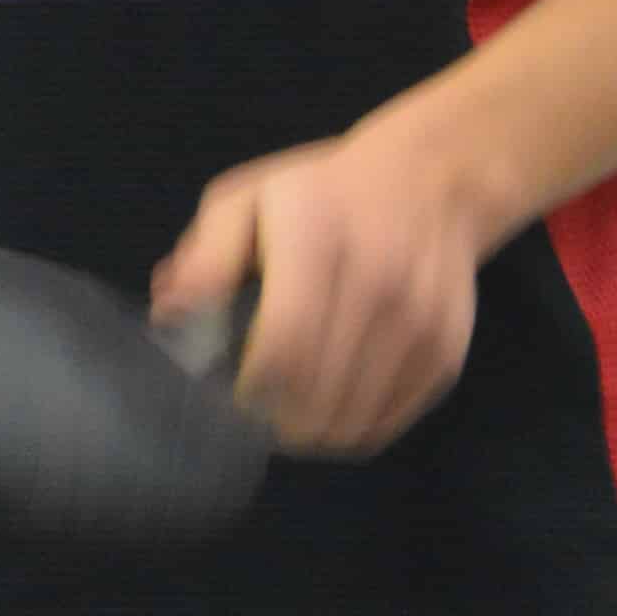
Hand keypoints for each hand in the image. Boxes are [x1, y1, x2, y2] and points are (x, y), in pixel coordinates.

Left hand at [152, 126, 484, 458]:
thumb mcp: (249, 199)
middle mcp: (378, 282)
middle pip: (317, 396)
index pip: (284, 345)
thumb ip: (208, 255)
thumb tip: (171, 311)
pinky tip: (329, 409)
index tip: (233, 395)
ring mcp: (419, 322)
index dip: (251, 389)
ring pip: (352, 421)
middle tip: (254, 415)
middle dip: (274, 422)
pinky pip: (388, 423)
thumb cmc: (322, 195)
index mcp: (318, 239)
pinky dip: (351, 431)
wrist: (433, 180)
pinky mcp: (445, 351)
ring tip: (288, 417)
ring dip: (311, 435)